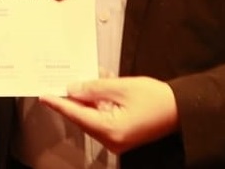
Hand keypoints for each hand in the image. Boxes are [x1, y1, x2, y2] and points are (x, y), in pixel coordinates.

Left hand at [39, 76, 178, 153]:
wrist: (180, 109)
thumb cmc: (155, 98)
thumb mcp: (121, 87)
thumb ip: (94, 88)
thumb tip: (72, 89)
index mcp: (110, 129)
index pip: (77, 114)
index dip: (59, 104)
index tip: (44, 96)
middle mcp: (111, 140)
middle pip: (83, 118)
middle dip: (72, 100)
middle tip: (58, 84)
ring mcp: (116, 140)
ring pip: (91, 119)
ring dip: (86, 102)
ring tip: (82, 83)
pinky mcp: (121, 136)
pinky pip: (101, 120)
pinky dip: (96, 107)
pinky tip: (96, 92)